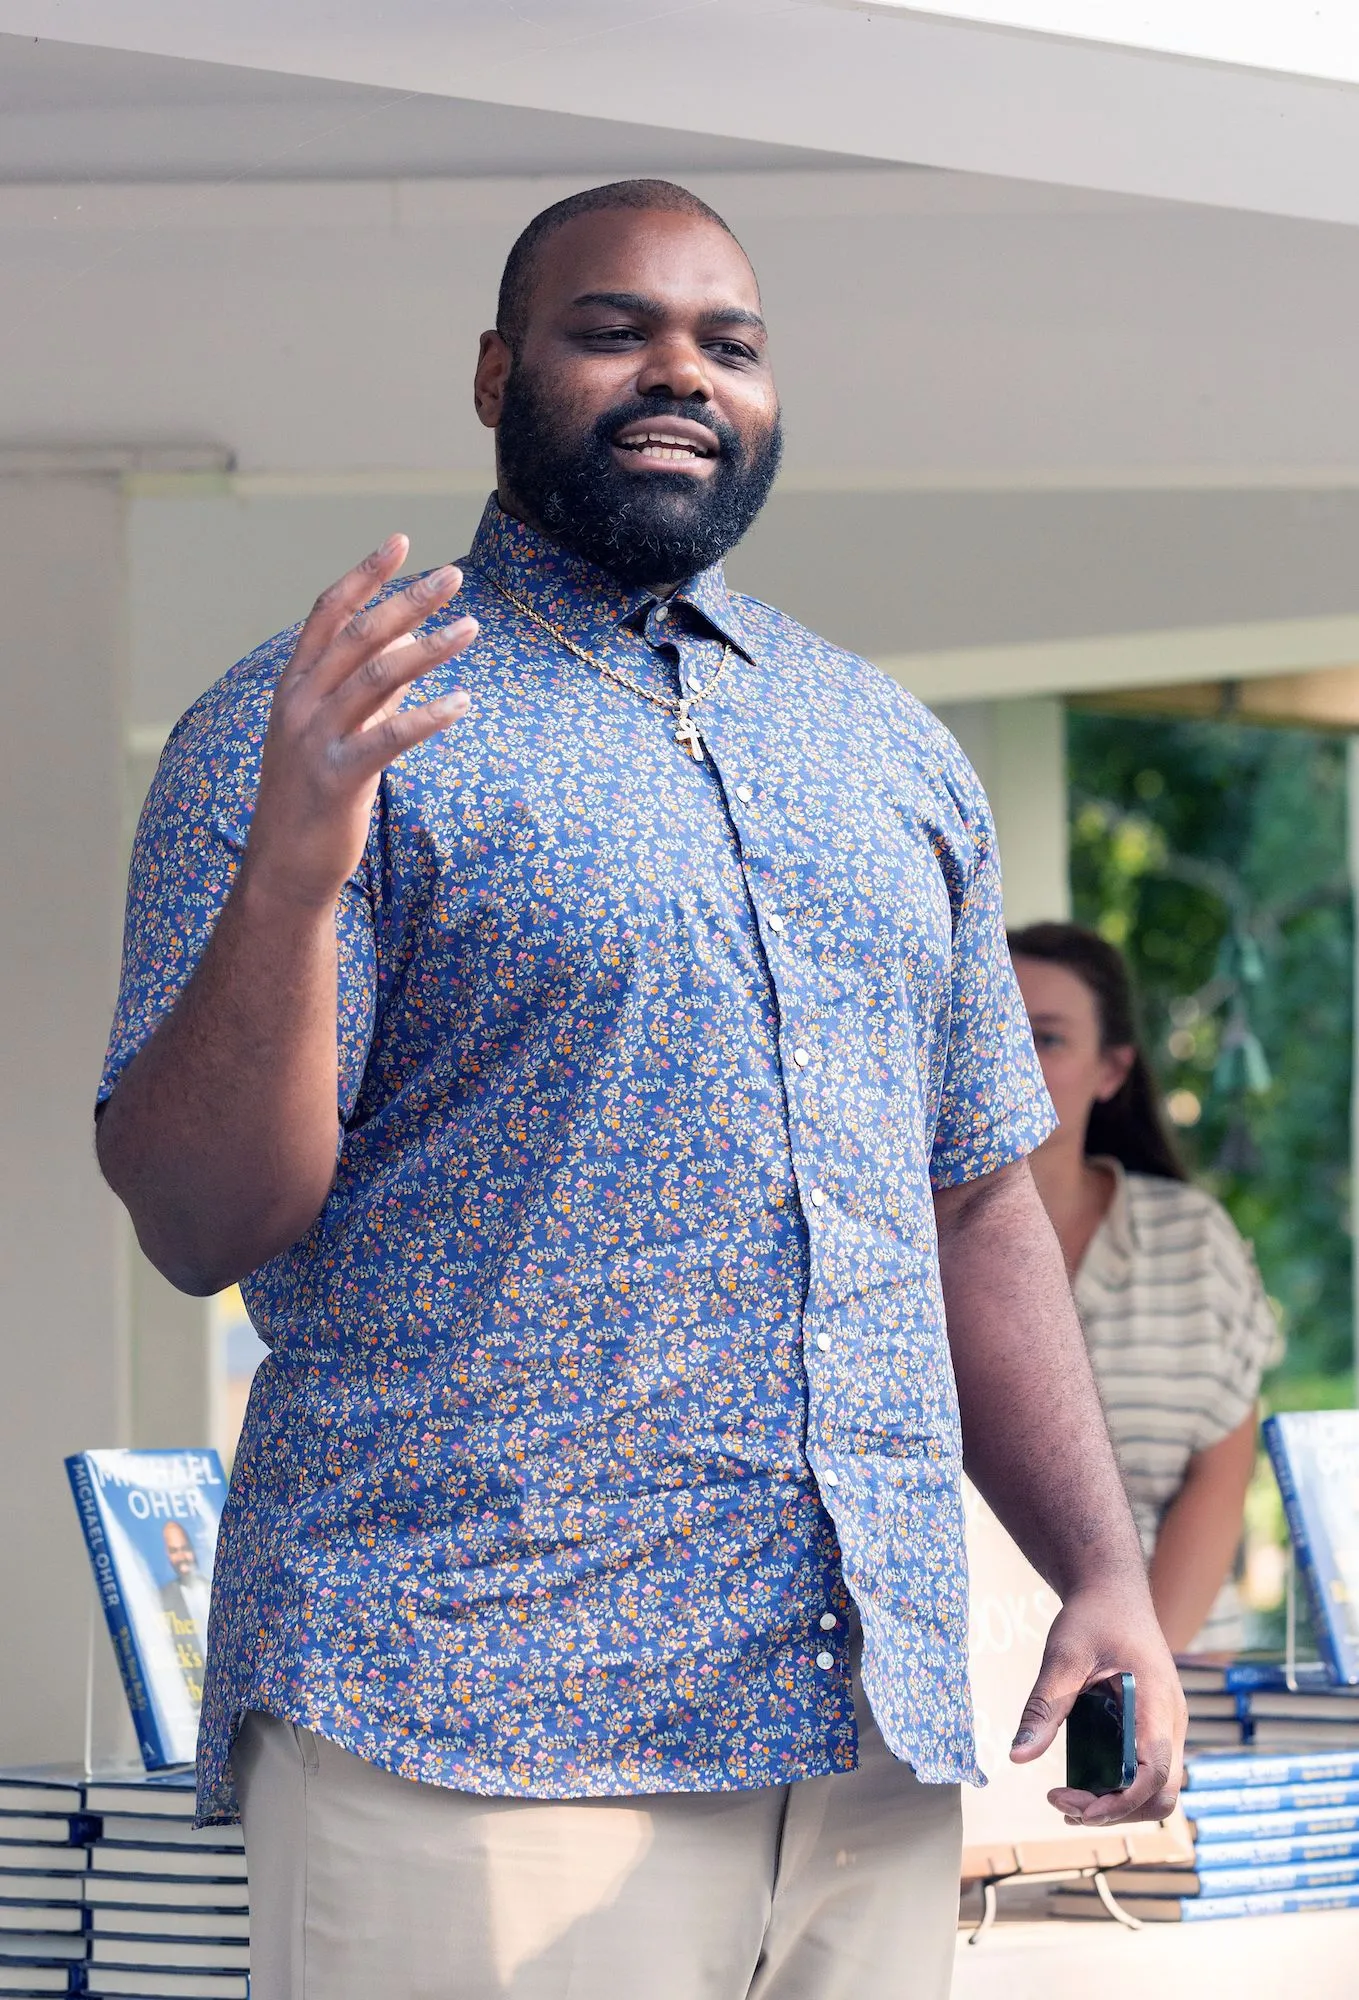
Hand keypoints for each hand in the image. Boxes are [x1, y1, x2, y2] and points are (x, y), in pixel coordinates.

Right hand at [244, 534, 476, 911]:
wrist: (282, 868)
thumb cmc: (315, 798)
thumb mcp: (338, 732)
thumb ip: (372, 690)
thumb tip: (413, 644)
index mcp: (295, 685)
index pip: (330, 613)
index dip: (365, 575)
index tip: (402, 542)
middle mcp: (299, 703)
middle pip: (360, 636)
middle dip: (409, 601)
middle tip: (454, 578)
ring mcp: (313, 739)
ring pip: (377, 677)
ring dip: (430, 648)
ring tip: (471, 628)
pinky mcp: (337, 778)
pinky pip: (388, 737)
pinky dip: (427, 715)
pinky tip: (462, 701)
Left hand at [1010, 1581, 1186, 1827]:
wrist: (1112, 1590)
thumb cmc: (1092, 1617)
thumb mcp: (1062, 1656)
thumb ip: (1043, 1707)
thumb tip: (1018, 1756)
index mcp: (1156, 1703)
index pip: (1156, 1774)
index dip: (1120, 1802)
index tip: (1073, 1805)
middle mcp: (1172, 1721)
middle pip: (1164, 1795)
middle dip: (1117, 1811)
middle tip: (1064, 1804)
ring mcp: (1168, 1725)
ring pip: (1159, 1789)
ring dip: (1118, 1804)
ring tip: (1067, 1801)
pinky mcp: (1156, 1726)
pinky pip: (1149, 1770)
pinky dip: (1120, 1787)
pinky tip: (1081, 1782)